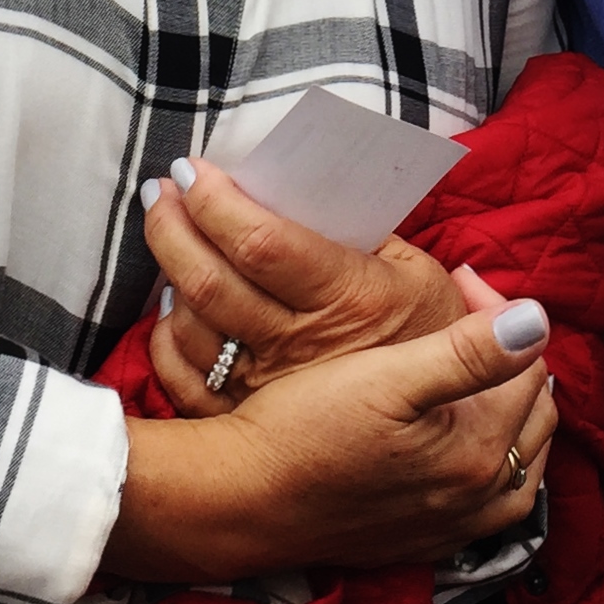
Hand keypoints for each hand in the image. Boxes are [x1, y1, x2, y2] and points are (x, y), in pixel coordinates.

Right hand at [107, 300, 558, 582]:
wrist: (242, 499)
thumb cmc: (305, 430)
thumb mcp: (387, 376)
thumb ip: (468, 351)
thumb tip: (536, 320)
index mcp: (477, 451)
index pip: (527, 367)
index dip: (502, 314)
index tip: (460, 280)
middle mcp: (476, 498)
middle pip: (532, 418)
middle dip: (513, 362)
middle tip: (473, 321)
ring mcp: (449, 527)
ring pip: (515, 465)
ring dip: (509, 417)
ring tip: (481, 375)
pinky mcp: (420, 543)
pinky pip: (482, 503)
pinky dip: (486, 464)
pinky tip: (458, 441)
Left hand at [138, 156, 468, 415]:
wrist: (445, 434)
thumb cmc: (429, 336)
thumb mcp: (419, 273)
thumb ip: (365, 230)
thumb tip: (301, 187)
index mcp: (347, 297)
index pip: (261, 242)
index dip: (215, 201)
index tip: (191, 169)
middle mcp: (300, 345)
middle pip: (210, 281)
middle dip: (171, 226)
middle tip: (159, 190)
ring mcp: (268, 388)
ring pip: (189, 326)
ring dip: (167, 273)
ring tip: (165, 231)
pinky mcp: (248, 422)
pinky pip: (184, 377)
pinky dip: (166, 336)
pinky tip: (171, 305)